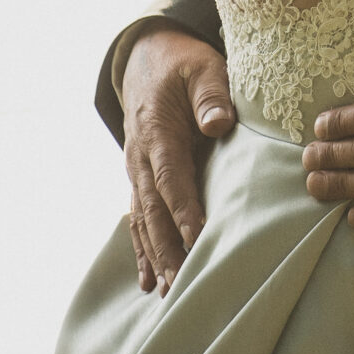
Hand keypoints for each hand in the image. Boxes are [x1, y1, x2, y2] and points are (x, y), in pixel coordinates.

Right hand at [120, 24, 234, 294]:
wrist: (146, 60)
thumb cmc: (183, 66)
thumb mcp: (202, 68)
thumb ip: (211, 94)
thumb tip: (218, 123)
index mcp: (157, 132)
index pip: (171, 178)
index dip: (184, 211)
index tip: (200, 240)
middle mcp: (140, 158)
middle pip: (152, 210)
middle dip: (167, 248)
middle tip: (181, 284)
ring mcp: (136, 171)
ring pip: (143, 221)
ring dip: (155, 257)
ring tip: (168, 292)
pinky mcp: (139, 179)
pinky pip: (138, 219)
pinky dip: (143, 250)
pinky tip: (150, 281)